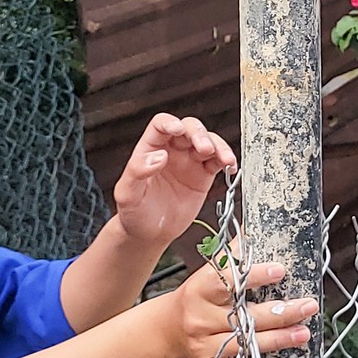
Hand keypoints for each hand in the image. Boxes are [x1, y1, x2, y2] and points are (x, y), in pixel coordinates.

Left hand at [112, 114, 236, 248]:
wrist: (149, 234)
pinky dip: (227, 162)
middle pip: (189, 129)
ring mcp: (189, 162)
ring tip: (224, 159)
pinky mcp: (203, 175)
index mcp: (150, 149)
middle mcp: (171, 151)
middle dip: (199, 134)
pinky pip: (217, 162)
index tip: (178, 129)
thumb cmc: (134, 212)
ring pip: (208, 142)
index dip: (170, 123)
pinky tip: (230, 167)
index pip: (161, 125)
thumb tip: (158, 156)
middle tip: (204, 148)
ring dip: (218, 146)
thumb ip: (138, 172)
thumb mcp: (127, 193)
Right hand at [169, 260, 317, 357]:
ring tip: (303, 334)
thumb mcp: (211, 271)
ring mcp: (203, 343)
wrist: (168, 327)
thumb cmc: (200, 295)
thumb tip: (259, 225)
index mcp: (202, 287)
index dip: (254, 276)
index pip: (229, 280)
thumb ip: (232, 254)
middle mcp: (201, 316)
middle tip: (309, 306)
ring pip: (240, 345)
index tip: (281, 270)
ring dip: (274, 342)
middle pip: (243, 316)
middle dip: (280, 312)